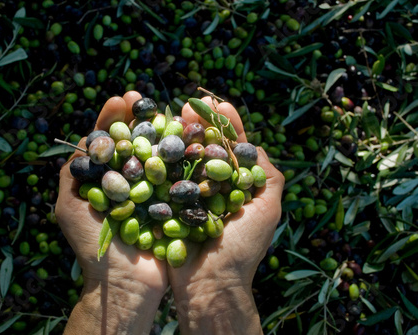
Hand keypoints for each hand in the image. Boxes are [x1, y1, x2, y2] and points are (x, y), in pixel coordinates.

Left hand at [55, 91, 167, 334]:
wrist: (126, 283)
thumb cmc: (93, 245)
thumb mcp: (70, 206)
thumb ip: (73, 173)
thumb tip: (84, 140)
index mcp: (104, 181)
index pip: (107, 142)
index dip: (112, 119)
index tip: (120, 99)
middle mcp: (129, 183)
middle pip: (133, 142)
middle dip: (136, 117)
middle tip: (139, 96)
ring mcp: (152, 192)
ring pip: (156, 154)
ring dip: (160, 129)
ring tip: (165, 107)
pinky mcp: (173, 203)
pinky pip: (177, 174)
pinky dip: (181, 153)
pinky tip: (185, 134)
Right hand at [167, 97, 284, 333]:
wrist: (209, 282)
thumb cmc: (243, 246)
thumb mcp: (268, 208)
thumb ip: (268, 175)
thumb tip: (254, 144)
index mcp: (234, 183)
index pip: (230, 146)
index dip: (224, 123)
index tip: (217, 103)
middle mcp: (209, 184)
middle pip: (202, 146)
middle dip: (197, 123)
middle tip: (188, 103)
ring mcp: (185, 193)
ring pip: (181, 157)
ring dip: (176, 134)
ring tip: (171, 115)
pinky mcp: (164, 203)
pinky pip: (161, 177)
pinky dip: (157, 158)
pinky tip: (153, 139)